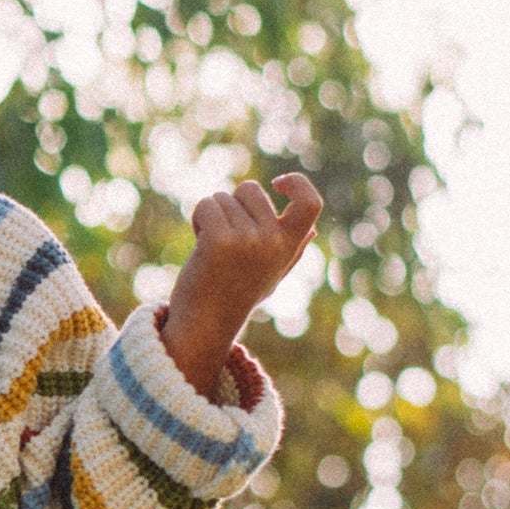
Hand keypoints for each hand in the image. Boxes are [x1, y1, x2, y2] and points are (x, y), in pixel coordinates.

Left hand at [159, 172, 321, 401]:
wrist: (205, 325)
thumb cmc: (237, 298)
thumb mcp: (271, 275)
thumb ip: (292, 252)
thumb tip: (311, 231)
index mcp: (289, 246)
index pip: (310, 202)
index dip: (297, 182)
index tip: (277, 183)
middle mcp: (273, 241)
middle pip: (251, 189)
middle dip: (232, 205)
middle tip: (225, 238)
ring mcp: (248, 240)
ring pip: (222, 197)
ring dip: (212, 216)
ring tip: (212, 249)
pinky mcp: (220, 239)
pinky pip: (206, 205)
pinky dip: (198, 219)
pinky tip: (199, 245)